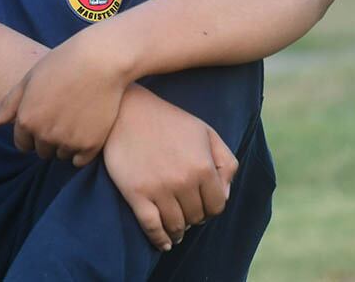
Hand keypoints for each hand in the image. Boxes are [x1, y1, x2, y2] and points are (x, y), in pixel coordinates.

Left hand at [0, 30, 128, 165]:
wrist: (101, 59)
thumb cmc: (63, 63)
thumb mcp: (31, 79)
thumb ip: (9, 104)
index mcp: (27, 119)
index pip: (23, 144)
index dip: (32, 132)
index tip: (46, 116)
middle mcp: (44, 134)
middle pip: (42, 151)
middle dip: (48, 138)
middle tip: (63, 115)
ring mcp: (68, 141)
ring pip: (61, 154)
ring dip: (66, 143)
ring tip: (77, 118)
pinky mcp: (90, 145)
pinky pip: (80, 160)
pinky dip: (82, 150)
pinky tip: (87, 129)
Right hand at [102, 84, 238, 251]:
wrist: (128, 111)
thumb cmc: (170, 121)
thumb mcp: (206, 133)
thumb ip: (225, 162)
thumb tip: (226, 193)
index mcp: (203, 166)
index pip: (217, 205)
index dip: (212, 209)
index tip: (203, 207)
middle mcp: (183, 181)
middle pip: (196, 216)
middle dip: (195, 217)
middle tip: (187, 213)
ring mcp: (159, 189)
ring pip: (176, 225)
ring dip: (179, 231)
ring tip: (177, 230)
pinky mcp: (136, 194)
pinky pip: (151, 227)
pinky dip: (159, 240)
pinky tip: (164, 243)